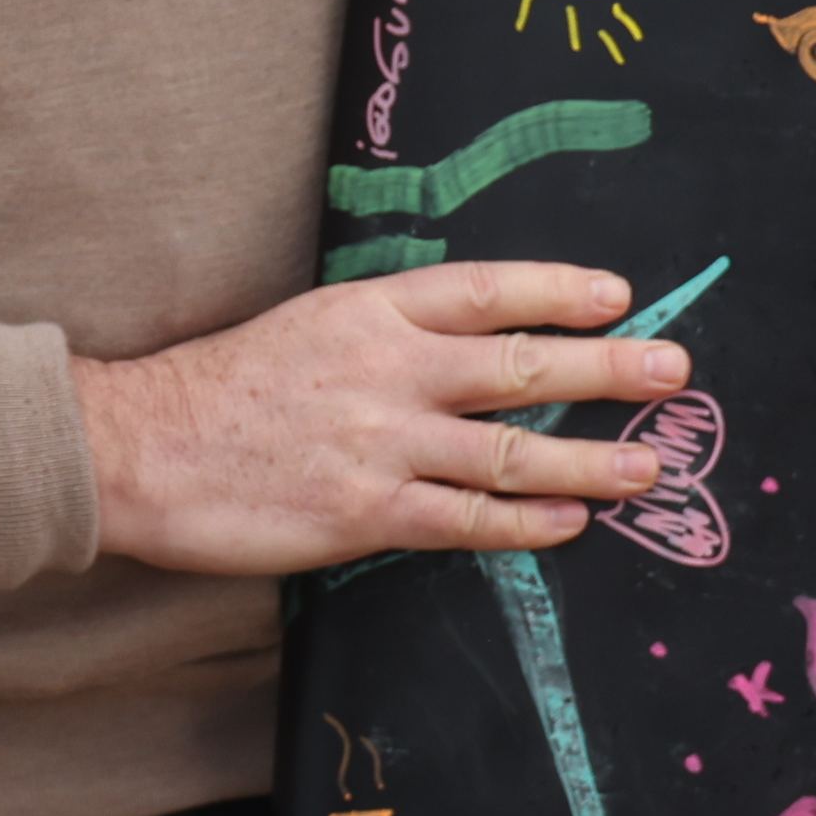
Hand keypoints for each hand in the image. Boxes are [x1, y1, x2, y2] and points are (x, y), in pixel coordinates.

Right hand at [79, 262, 686, 577]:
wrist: (142, 448)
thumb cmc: (220, 388)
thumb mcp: (307, 327)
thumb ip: (384, 334)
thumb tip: (464, 346)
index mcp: (370, 311)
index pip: (486, 289)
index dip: (558, 289)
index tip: (617, 294)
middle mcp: (388, 369)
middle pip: (522, 365)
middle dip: (608, 368)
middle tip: (673, 368)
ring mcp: (382, 443)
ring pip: (513, 452)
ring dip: (591, 460)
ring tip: (650, 465)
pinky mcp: (366, 514)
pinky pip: (470, 521)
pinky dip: (529, 524)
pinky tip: (573, 525)